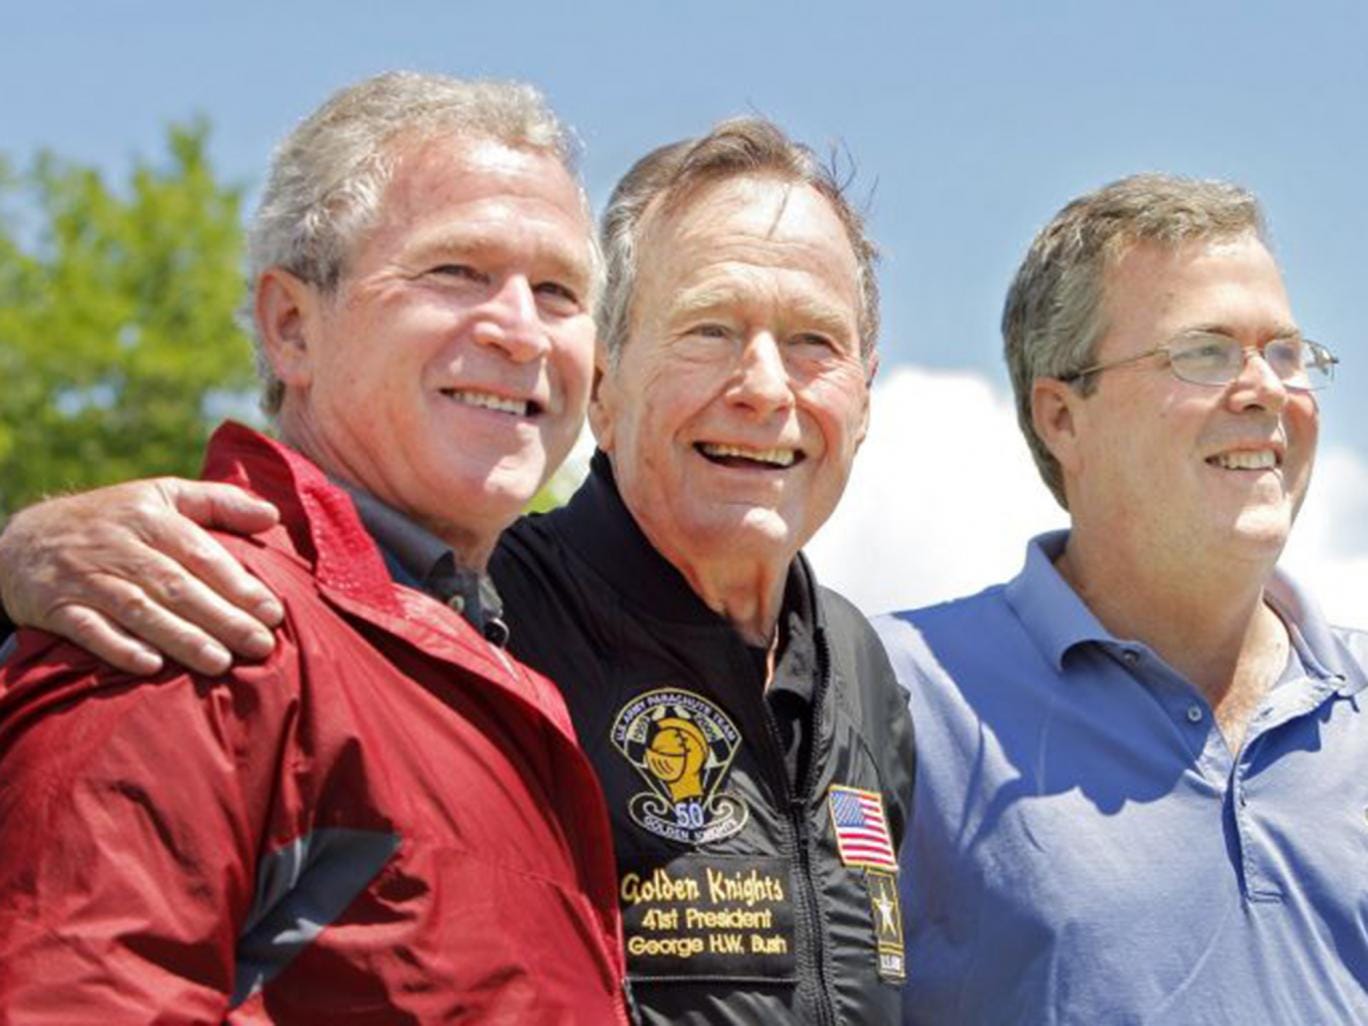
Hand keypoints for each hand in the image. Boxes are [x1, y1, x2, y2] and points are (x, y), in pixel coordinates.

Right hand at [0, 478, 283, 675]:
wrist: (26, 538)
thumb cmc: (115, 519)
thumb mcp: (162, 495)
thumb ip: (219, 502)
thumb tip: (273, 516)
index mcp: (150, 517)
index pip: (201, 553)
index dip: (238, 584)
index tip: (273, 611)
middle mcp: (120, 547)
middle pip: (177, 586)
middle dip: (222, 618)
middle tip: (261, 645)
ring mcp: (87, 578)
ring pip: (139, 610)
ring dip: (180, 638)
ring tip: (221, 662)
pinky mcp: (57, 606)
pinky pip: (89, 629)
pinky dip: (118, 647)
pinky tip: (150, 667)